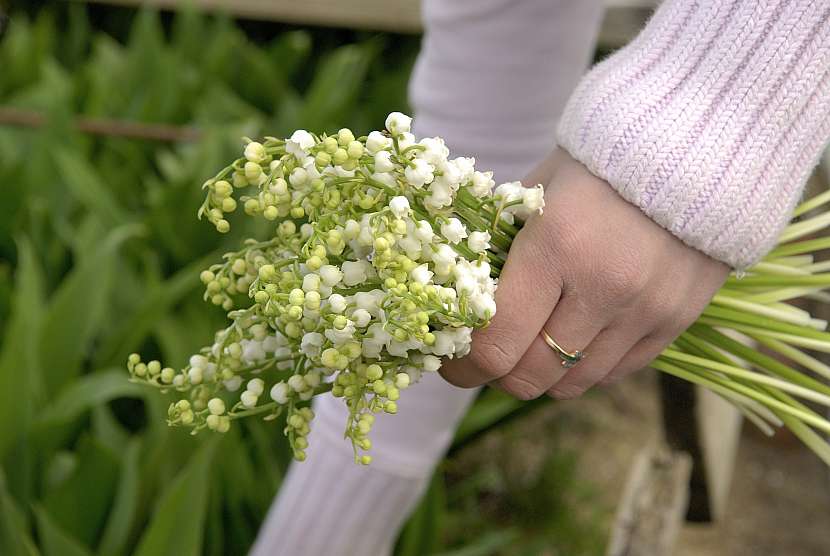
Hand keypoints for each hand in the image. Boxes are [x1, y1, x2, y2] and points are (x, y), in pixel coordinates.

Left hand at [440, 149, 729, 398]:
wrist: (694, 147)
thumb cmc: (597, 165)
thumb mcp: (533, 195)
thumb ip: (498, 250)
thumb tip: (463, 301)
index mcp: (555, 247)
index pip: (496, 342)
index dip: (463, 365)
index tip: (452, 361)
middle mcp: (602, 287)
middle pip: (531, 376)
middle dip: (496, 375)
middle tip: (486, 357)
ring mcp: (644, 311)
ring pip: (573, 384)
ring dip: (540, 375)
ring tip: (528, 349)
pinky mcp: (675, 322)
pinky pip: (614, 373)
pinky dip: (584, 368)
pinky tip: (572, 341)